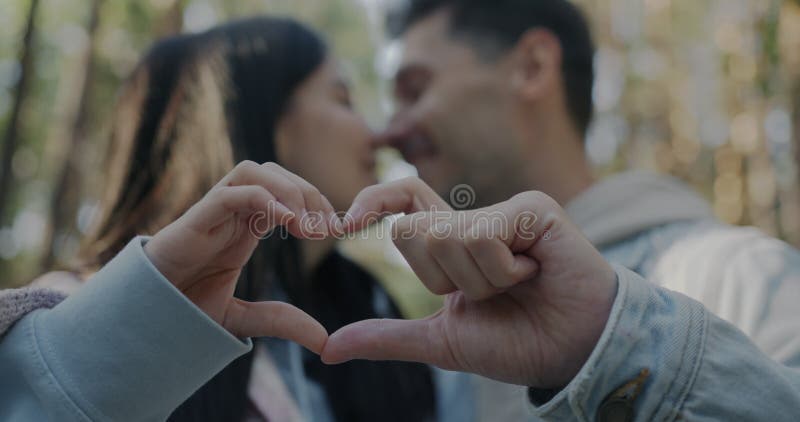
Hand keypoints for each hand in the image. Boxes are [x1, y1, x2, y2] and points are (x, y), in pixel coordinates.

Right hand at [145, 161, 340, 353]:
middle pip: (276, 173)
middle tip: (326, 229)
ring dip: (288, 191)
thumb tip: (324, 340)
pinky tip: (286, 223)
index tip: (336, 230)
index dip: (315, 203)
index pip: (286, 191)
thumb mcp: (243, 319)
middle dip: (308, 193)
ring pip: (254, 171)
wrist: (145, 320)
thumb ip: (281, 322)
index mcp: (244, 225)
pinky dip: (263, 198)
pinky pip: (232, 193)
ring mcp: (212, 212)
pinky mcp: (195, 220)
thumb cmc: (185, 310)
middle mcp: (230, 212)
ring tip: (306, 228)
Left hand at [322, 178, 617, 386]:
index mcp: (452, 244)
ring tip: (519, 284)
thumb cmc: (517, 342)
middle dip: (445, 280)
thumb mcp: (442, 341)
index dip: (371, 203)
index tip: (344, 223)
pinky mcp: (531, 208)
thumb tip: (329, 349)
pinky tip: (534, 271)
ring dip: (480, 281)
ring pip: (446, 236)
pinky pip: (482, 236)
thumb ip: (387, 337)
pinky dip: (502, 270)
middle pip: (413, 232)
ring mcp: (503, 210)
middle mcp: (474, 221)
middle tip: (492, 292)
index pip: (402, 205)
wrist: (574, 352)